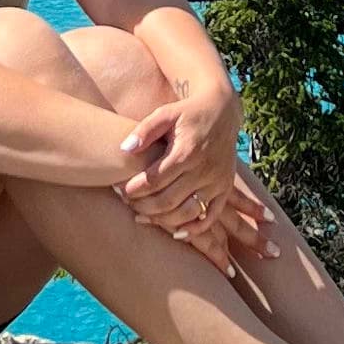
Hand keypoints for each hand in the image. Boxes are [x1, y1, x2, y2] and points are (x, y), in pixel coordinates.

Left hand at [120, 81, 264, 262]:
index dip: (133, 189)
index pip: (155, 180)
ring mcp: (216, 182)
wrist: (222, 110)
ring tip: (142, 217)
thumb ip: (144, 131)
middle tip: (127, 203)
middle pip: (168, 200)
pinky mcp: (225, 189)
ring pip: (187, 213)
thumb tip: (123, 149)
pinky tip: (175, 232)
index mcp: (187, 151)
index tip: (119, 189)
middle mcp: (204, 169)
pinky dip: (193, 230)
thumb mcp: (165, 113)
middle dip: (143, 206)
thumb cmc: (187, 113)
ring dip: (162, 221)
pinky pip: (210, 217)